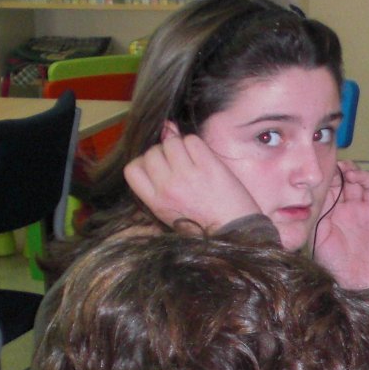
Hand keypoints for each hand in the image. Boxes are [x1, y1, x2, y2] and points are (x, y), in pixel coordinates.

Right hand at [125, 132, 260, 231]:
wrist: (236, 232)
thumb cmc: (204, 224)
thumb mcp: (171, 211)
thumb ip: (159, 182)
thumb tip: (161, 136)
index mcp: (155, 202)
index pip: (132, 169)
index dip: (143, 163)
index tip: (158, 168)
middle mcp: (167, 187)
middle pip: (151, 152)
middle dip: (163, 152)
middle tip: (179, 163)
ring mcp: (187, 175)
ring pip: (172, 142)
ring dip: (181, 146)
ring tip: (193, 161)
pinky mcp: (208, 166)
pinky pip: (192, 140)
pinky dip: (197, 145)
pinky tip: (205, 159)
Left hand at [305, 162, 368, 288]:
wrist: (351, 282)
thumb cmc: (332, 261)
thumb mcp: (319, 232)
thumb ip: (321, 210)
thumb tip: (320, 186)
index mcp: (338, 209)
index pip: (340, 184)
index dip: (337, 173)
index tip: (332, 167)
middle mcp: (356, 209)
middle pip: (357, 181)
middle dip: (351, 171)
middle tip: (345, 169)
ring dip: (367, 178)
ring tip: (356, 177)